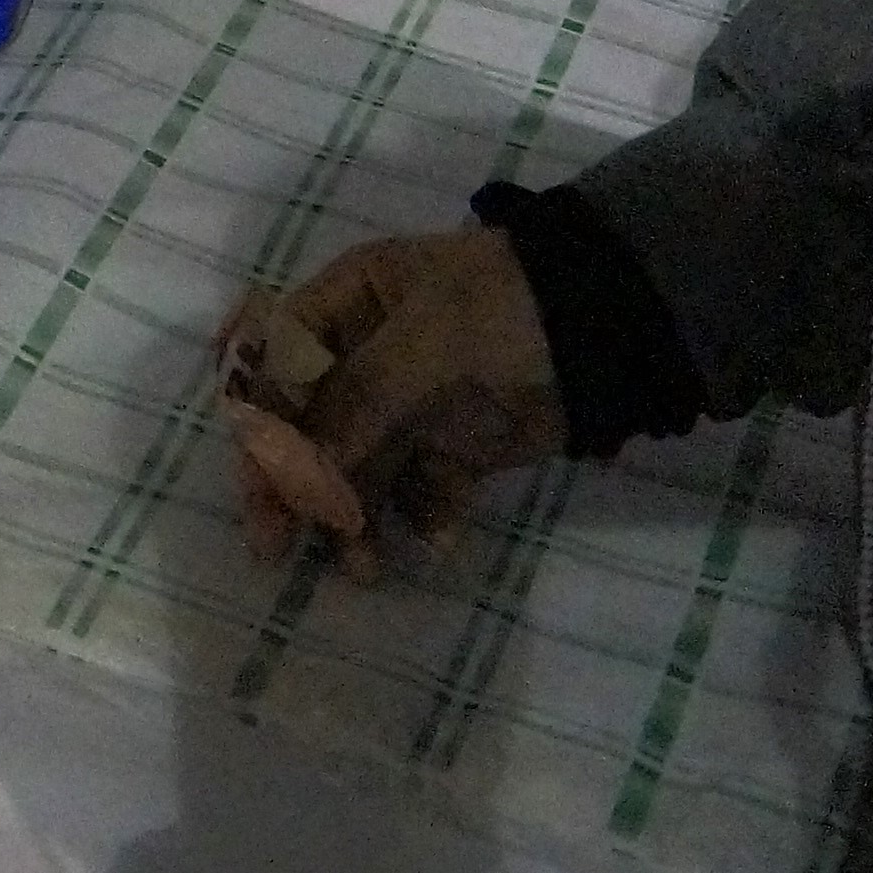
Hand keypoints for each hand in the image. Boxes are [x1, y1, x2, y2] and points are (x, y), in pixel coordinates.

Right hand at [217, 229, 563, 578]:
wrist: (617, 336)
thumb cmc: (505, 318)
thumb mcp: (423, 351)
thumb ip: (354, 412)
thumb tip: (300, 484)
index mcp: (344, 304)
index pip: (272, 365)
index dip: (256, 422)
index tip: (254, 482)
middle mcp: (364, 353)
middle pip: (306, 424)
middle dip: (294, 484)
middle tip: (278, 546)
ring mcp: (410, 403)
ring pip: (358, 466)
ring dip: (354, 516)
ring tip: (367, 568)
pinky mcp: (455, 446)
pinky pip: (418, 488)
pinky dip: (420, 517)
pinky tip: (438, 541)